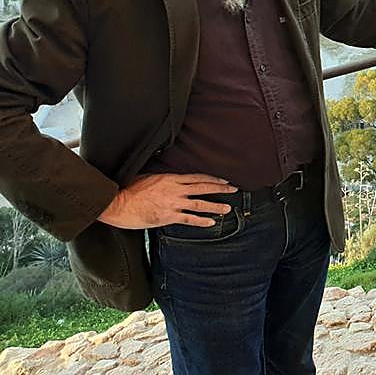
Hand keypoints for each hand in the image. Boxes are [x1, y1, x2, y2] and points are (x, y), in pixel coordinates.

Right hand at [98, 173, 237, 229]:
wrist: (117, 202)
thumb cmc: (128, 189)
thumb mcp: (147, 176)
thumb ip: (161, 178)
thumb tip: (168, 178)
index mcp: (170, 179)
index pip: (197, 177)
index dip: (212, 179)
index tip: (224, 180)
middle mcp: (175, 190)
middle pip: (203, 188)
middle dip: (221, 189)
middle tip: (234, 190)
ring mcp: (172, 203)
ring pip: (200, 204)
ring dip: (215, 205)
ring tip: (227, 208)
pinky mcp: (167, 217)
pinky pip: (188, 219)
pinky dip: (201, 221)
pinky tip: (211, 222)